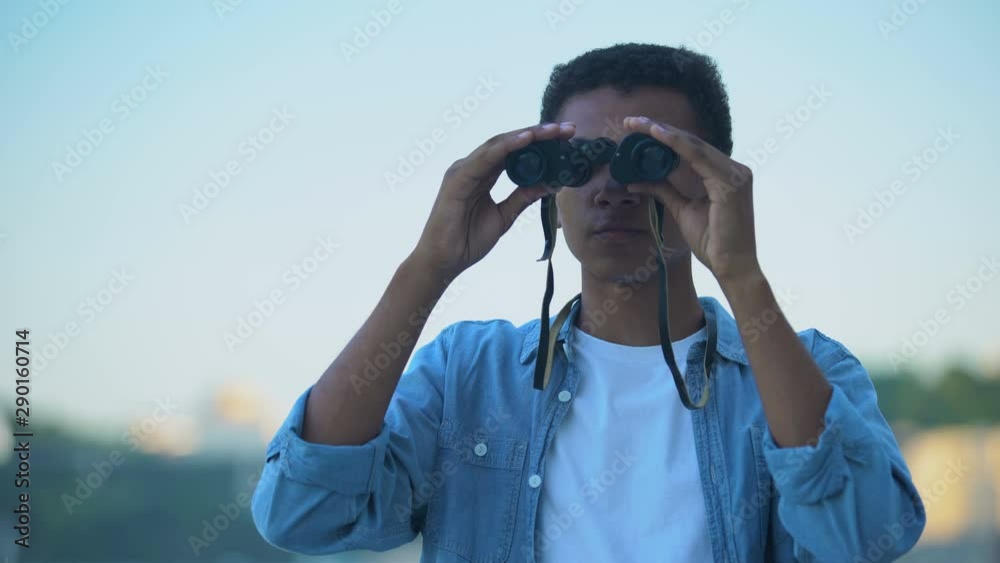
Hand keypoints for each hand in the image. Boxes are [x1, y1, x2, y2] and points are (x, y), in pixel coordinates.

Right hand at [410, 122, 575, 280]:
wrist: (444, 262)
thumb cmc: (468, 239)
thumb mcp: (505, 216)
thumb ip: (523, 197)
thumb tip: (551, 183)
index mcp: (484, 174)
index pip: (515, 152)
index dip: (541, 143)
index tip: (567, 138)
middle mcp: (473, 167)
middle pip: (509, 143)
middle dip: (540, 134)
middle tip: (568, 128)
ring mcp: (463, 170)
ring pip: (499, 145)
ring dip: (527, 135)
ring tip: (552, 130)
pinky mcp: (457, 179)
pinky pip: (484, 159)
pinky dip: (505, 147)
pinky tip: (526, 139)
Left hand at [621, 116, 760, 286]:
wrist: (731, 266)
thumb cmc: (712, 241)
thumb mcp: (682, 210)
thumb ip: (665, 191)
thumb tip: (638, 181)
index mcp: (724, 174)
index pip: (691, 149)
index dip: (664, 136)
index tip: (637, 128)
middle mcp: (733, 169)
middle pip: (692, 142)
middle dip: (659, 129)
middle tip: (632, 121)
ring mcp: (735, 174)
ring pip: (694, 145)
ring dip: (665, 133)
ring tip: (640, 125)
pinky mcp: (731, 183)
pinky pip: (699, 157)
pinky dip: (677, 144)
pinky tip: (658, 136)